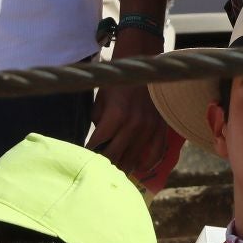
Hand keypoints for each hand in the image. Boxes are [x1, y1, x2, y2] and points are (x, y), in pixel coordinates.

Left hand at [89, 71, 180, 191]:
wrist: (145, 69)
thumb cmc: (119, 83)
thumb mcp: (101, 99)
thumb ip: (99, 122)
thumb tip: (99, 142)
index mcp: (115, 116)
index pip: (97, 145)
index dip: (87, 155)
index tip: (82, 162)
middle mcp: (133, 125)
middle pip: (114, 157)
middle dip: (103, 167)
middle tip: (96, 172)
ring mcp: (149, 128)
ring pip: (133, 160)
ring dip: (122, 168)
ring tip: (114, 173)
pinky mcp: (160, 129)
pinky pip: (155, 154)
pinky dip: (146, 165)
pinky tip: (138, 168)